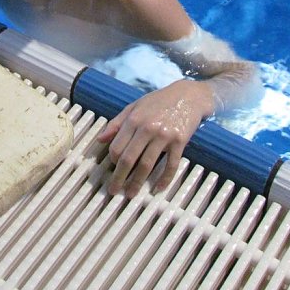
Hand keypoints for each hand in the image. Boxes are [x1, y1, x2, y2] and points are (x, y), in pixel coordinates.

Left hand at [96, 80, 214, 197]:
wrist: (188, 95)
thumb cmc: (159, 101)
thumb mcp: (134, 106)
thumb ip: (116, 123)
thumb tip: (100, 139)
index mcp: (134, 120)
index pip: (117, 146)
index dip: (112, 160)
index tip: (113, 167)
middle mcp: (147, 128)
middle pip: (129, 158)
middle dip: (119, 177)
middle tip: (114, 190)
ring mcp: (164, 135)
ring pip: (147, 164)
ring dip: (138, 182)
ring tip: (131, 193)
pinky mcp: (180, 141)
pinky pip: (171, 164)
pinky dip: (164, 178)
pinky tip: (158, 188)